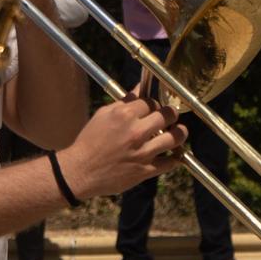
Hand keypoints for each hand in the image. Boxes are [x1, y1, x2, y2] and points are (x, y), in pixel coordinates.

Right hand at [58, 96, 187, 199]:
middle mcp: (136, 132)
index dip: (155, 104)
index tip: (155, 107)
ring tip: (180, 132)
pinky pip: (170, 163)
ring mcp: (142, 152)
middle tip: (171, 116)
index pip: (151, 102)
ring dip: (180, 133)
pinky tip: (175, 154)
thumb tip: (139, 89)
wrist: (80, 171)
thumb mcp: (103, 115)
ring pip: (175, 138)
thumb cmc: (89, 141)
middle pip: (168, 115)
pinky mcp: (145, 170)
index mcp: (124, 115)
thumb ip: (124, 102)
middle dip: (171, 114)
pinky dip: (175, 158)